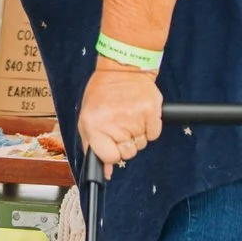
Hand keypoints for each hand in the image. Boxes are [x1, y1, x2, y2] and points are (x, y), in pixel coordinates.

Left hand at [78, 63, 163, 177]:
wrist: (123, 68)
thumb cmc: (103, 93)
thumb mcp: (87, 118)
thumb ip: (92, 146)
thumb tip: (106, 172)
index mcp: (95, 125)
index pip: (110, 157)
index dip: (112, 151)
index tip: (111, 140)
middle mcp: (114, 123)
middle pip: (128, 153)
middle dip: (125, 143)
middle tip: (120, 123)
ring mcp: (135, 118)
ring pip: (141, 145)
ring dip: (137, 134)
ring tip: (129, 115)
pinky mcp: (151, 112)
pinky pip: (154, 134)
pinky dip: (150, 127)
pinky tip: (140, 113)